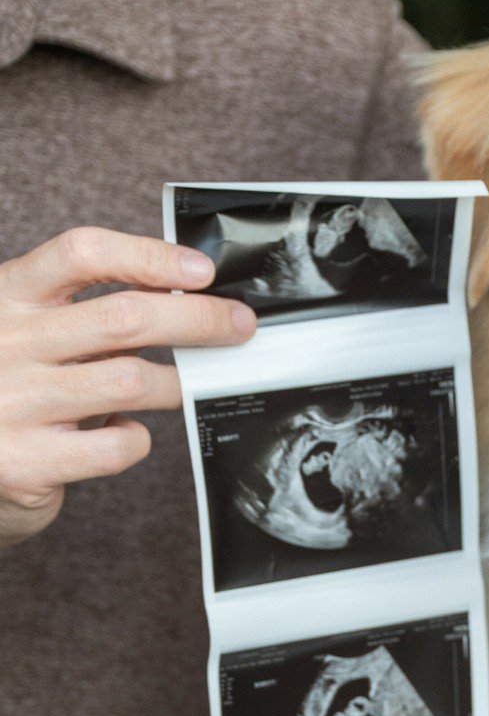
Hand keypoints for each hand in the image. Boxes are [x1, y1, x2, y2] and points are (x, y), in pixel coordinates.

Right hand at [0, 227, 254, 546]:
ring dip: (176, 383)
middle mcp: (5, 342)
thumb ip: (87, 314)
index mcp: (8, 295)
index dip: (150, 256)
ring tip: (187, 384)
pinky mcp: (25, 462)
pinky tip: (125, 432)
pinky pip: (115, 446)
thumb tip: (189, 298)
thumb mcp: (31, 330)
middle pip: (123, 317)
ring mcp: (12, 403)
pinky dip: (137, 438)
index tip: (201, 270)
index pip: (82, 253)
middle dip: (197, 320)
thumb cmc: (11, 385)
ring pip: (129, 381)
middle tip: (238, 326)